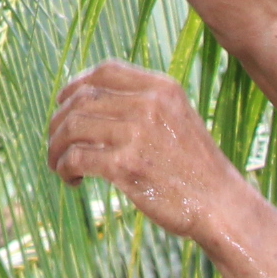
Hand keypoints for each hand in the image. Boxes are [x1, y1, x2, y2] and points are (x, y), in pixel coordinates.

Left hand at [48, 61, 239, 241]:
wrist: (221, 206)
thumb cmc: (196, 168)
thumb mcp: (178, 119)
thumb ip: (144, 105)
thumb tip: (90, 102)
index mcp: (162, 88)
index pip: (105, 71)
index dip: (76, 83)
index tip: (63, 101)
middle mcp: (149, 104)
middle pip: (82, 99)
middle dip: (59, 122)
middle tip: (55, 143)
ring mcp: (136, 134)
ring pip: (72, 127)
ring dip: (56, 147)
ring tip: (58, 164)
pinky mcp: (126, 166)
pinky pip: (76, 158)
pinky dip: (64, 168)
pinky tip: (73, 180)